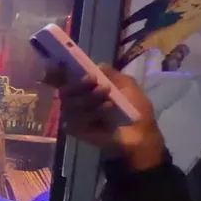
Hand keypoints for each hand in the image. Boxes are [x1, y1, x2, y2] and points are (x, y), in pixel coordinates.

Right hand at [44, 63, 164, 170]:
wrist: (140, 135)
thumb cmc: (134, 110)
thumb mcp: (127, 85)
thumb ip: (112, 74)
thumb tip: (97, 65)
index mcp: (85, 89)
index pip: (64, 78)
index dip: (61, 71)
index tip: (81, 71)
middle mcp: (75, 101)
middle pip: (65, 90)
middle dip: (80, 85)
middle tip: (97, 83)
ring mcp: (74, 116)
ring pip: (69, 103)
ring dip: (90, 99)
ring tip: (109, 102)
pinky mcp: (75, 129)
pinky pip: (74, 119)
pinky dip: (91, 114)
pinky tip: (106, 113)